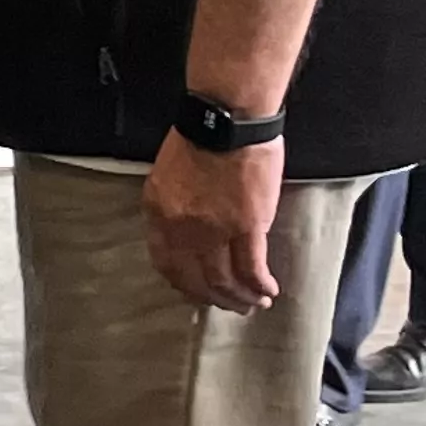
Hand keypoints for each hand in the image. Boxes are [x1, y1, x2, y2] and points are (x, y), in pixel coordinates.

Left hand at [143, 132, 285, 314]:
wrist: (226, 119)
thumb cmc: (201, 137)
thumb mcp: (168, 175)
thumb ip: (173, 207)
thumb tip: (186, 234)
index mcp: (158, 213)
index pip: (165, 262)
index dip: (183, 283)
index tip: (196, 291)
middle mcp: (181, 228)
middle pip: (194, 278)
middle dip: (212, 297)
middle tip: (229, 306)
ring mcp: (213, 230)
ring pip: (224, 280)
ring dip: (239, 298)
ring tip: (252, 304)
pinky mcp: (246, 226)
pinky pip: (251, 268)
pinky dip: (259, 285)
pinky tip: (268, 292)